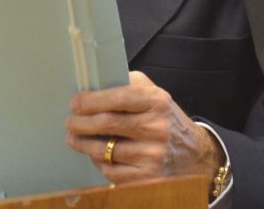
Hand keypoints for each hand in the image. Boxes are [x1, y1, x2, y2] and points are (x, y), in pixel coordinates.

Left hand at [65, 71, 223, 184]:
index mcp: (157, 102)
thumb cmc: (166, 120)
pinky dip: (98, 161)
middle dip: (79, 122)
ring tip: (74, 137)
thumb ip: (130, 85)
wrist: (194, 154)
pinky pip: (110, 170)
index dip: (91, 100)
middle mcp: (156, 128)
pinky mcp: (145, 178)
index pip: (118, 97)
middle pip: (106, 123)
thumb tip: (96, 85)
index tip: (75, 102)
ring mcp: (151, 155)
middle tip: (69, 121)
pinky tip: (96, 154)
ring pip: (103, 149)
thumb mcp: (155, 95)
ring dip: (82, 143)